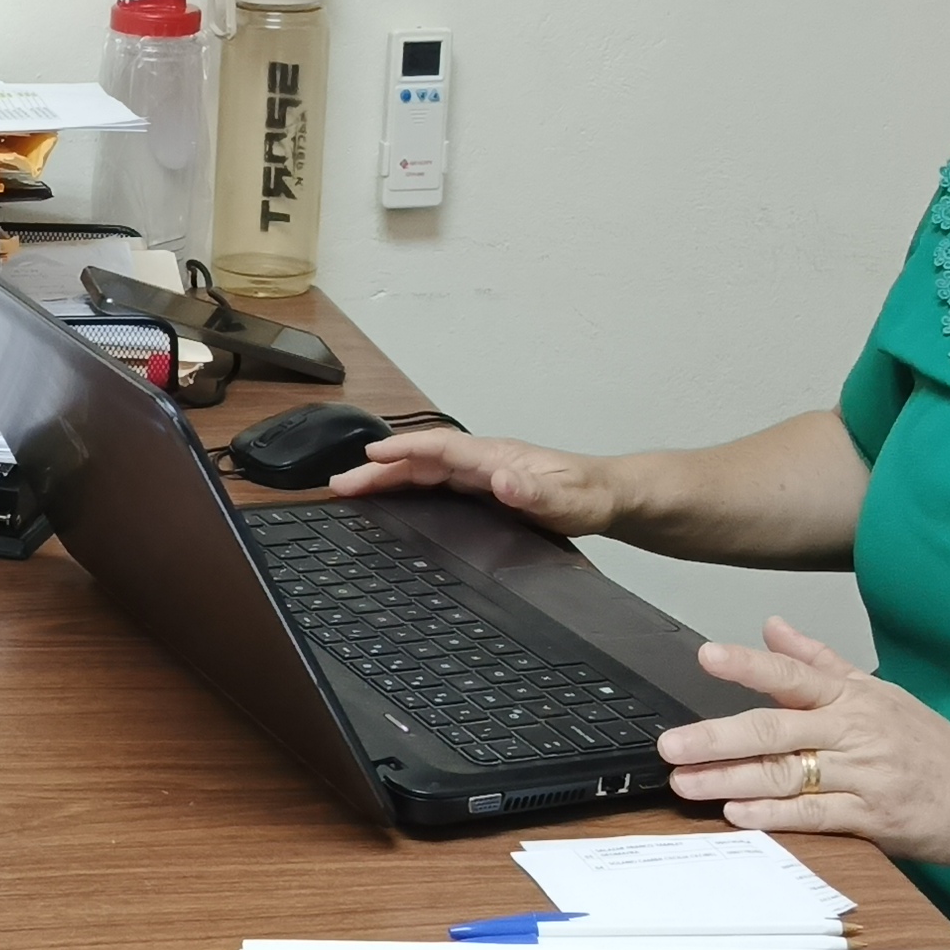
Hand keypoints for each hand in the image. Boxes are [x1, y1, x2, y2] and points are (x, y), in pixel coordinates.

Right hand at [333, 426, 612, 536]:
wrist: (610, 497)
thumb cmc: (589, 497)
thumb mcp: (567, 501)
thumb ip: (535, 492)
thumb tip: (501, 480)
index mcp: (497, 457)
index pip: (441, 448)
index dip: (404, 450)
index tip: (369, 458)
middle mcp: (485, 461)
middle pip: (423, 459)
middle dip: (380, 469)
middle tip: (340, 484)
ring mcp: (482, 474)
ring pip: (425, 470)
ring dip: (388, 477)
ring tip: (351, 490)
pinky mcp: (483, 489)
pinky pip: (436, 482)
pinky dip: (407, 486)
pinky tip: (392, 499)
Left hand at [656, 616, 949, 872]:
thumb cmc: (932, 745)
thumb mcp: (881, 693)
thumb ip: (821, 663)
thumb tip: (773, 627)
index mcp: (855, 698)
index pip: (795, 675)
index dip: (750, 665)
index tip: (707, 657)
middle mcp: (857, 732)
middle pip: (778, 730)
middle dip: (718, 737)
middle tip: (672, 744)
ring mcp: (865, 776)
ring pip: (788, 775)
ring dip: (732, 779)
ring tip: (687, 782)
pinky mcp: (874, 818)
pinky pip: (816, 815)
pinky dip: (775, 815)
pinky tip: (738, 813)